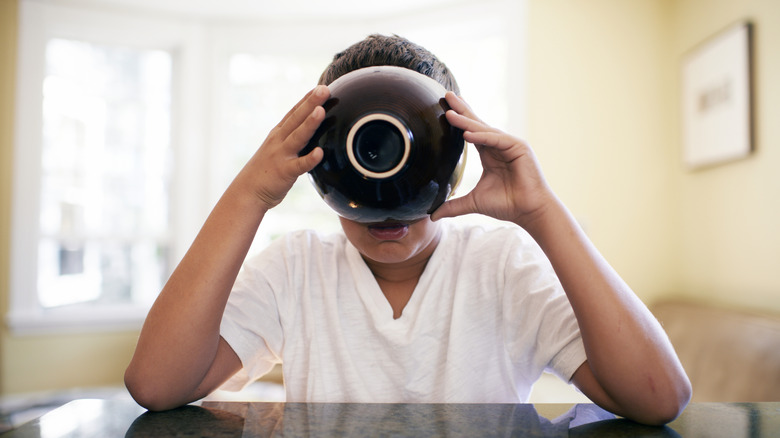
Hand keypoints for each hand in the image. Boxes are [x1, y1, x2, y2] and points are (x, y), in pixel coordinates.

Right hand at [237, 85, 329, 209]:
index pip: (293, 113)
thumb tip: (309, 133)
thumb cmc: (266, 173)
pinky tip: (320, 153)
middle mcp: (279, 141)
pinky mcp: (284, 172)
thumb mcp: (277, 151)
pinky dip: (310, 159)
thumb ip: (291, 140)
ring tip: (321, 110)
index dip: (306, 99)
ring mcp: (281, 155)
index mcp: (278, 135)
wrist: (246, 193)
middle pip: (296, 119)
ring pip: (297, 137)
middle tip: (324, 89)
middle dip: (310, 103)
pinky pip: (299, 165)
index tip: (319, 86)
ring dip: (309, 123)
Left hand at [431, 92, 554, 225]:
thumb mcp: (473, 203)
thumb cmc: (506, 204)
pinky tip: (467, 134)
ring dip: (466, 122)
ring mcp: (510, 145)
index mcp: (489, 153)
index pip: (470, 132)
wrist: (528, 212)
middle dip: (461, 109)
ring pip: (484, 130)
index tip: (443, 108)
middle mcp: (498, 145)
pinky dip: (482, 136)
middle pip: (476, 124)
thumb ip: (453, 206)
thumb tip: (432, 215)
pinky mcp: (519, 148)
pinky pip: (496, 139)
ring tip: (449, 114)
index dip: (458, 120)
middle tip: (446, 95)